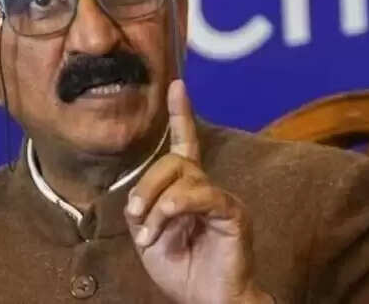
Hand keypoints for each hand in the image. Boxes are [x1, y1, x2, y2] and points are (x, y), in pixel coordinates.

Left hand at [124, 80, 272, 303]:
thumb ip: (144, 209)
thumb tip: (141, 196)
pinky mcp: (232, 214)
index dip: (181, 115)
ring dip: (157, 203)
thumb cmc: (182, 270)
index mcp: (186, 190)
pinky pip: (203, 194)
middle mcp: (205, 188)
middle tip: (136, 215)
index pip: (184, 145)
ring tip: (150, 233)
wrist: (206, 301)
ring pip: (184, 175)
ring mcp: (220, 199)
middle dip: (147, 185)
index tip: (177, 86)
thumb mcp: (149, 237)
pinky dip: (176, 206)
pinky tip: (166, 222)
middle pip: (173, 160)